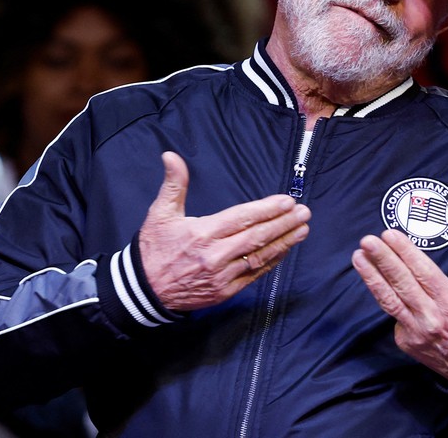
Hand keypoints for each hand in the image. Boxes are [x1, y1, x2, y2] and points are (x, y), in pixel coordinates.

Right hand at [139, 151, 310, 310]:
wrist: (143, 291)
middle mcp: (215, 256)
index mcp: (202, 234)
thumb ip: (173, 184)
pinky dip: (272, 261)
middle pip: (257, 237)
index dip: (266, 210)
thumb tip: (171, 156)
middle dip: (284, 224)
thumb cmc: (154, 248)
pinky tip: (285, 249)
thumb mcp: (159, 213)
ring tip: (302, 230)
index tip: (287, 201)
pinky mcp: (226, 291)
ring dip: (284, 242)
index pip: (242, 219)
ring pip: (260, 257)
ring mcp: (222, 276)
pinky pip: (254, 275)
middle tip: (304, 212)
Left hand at [351, 229, 447, 380]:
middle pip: (400, 283)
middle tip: (367, 240)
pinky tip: (373, 281)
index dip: (404, 253)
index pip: (422, 271)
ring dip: (371, 277)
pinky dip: (384, 300)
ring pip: (388, 300)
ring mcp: (416, 331)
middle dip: (382, 259)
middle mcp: (430, 316)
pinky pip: (394, 318)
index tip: (390, 235)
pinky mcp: (407, 343)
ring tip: (358, 257)